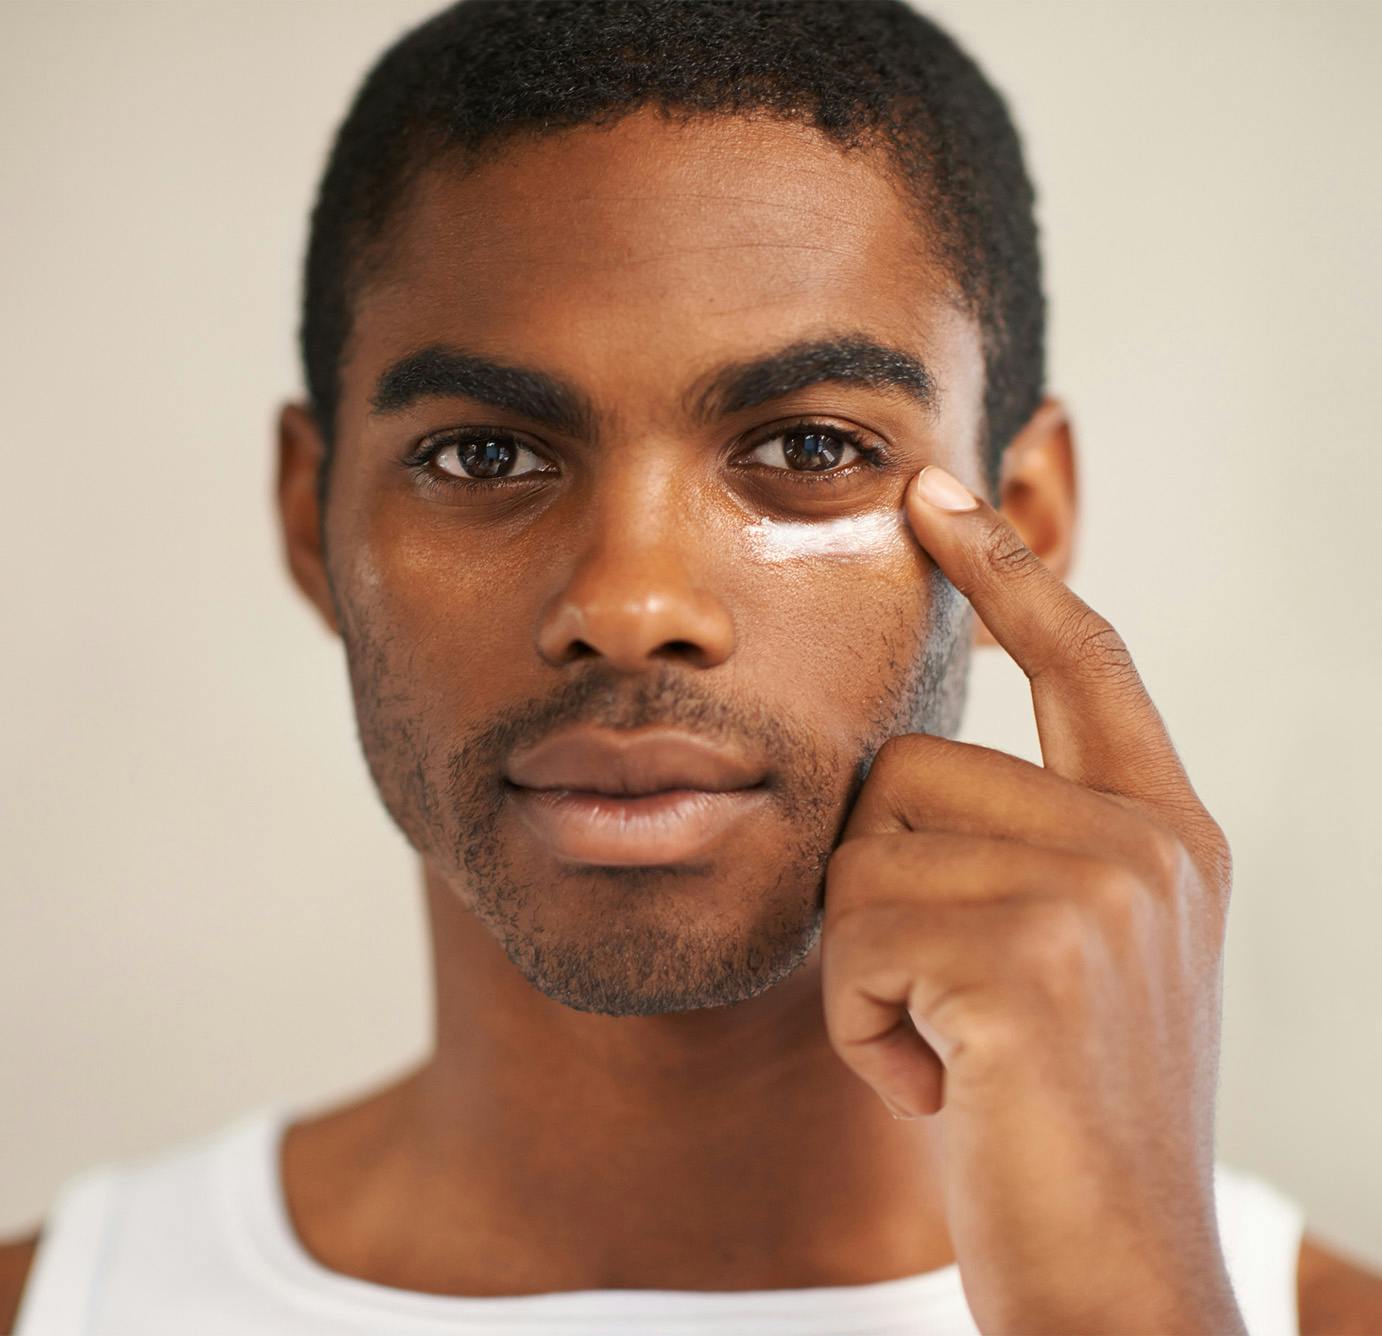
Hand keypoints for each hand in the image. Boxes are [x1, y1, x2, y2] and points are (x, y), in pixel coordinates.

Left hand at [819, 465, 1244, 1334]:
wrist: (1112, 1281)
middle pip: (906, 772)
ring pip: (865, 854)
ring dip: (866, 966)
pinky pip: (855, 941)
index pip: (1081, 660)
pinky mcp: (1028, 958)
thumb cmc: (1055, 1120)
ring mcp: (1098, 892)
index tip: (937, 490)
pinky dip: (859, 1028)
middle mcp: (1145, 841)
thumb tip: (905, 772)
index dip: (1008, 568)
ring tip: (948, 1051)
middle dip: (881, 889)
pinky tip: (940, 1090)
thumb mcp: (1062, 962)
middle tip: (945, 1003)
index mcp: (1162, 831)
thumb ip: (1022, 848)